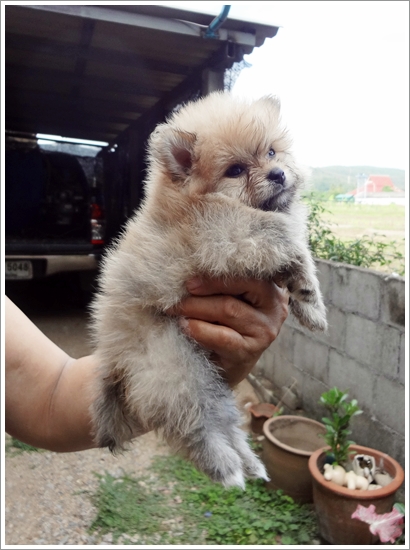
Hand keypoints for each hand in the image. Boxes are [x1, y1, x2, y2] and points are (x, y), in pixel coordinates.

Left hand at [168, 277, 288, 386]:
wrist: (226, 365)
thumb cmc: (225, 324)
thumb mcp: (230, 299)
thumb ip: (221, 285)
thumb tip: (189, 270)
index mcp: (271, 288)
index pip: (248, 272)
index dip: (218, 275)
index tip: (191, 280)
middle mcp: (274, 308)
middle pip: (239, 288)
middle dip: (203, 289)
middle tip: (175, 294)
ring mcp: (264, 331)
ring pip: (228, 309)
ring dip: (196, 307)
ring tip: (175, 309)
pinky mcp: (249, 352)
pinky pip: (222, 336)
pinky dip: (199, 329)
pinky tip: (184, 326)